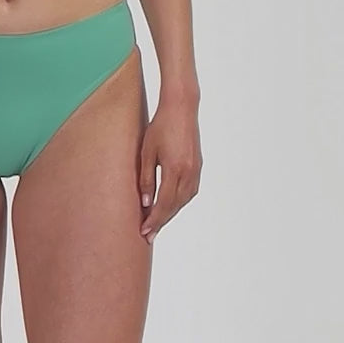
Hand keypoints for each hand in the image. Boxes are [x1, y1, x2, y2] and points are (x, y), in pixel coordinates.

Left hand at [138, 97, 201, 242]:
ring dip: (170, 213)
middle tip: (148, 235)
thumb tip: (145, 203)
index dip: (154, 220)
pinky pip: (189, 191)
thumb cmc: (161, 125)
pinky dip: (179, 201)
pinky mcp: (198, 166)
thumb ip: (146, 178)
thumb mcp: (147, 152)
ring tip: (157, 222)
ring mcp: (196, 169)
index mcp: (175, 169)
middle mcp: (189, 172)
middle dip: (161, 221)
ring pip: (183, 200)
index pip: (164, 203)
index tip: (145, 232)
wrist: (182, 107)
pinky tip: (169, 205)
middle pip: (174, 206)